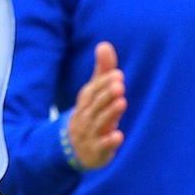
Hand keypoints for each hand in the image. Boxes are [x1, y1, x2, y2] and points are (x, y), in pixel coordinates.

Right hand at [66, 42, 125, 171]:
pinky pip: (102, 146)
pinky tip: (119, 136)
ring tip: (122, 102)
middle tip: (120, 85)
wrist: (71, 148)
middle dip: (107, 95)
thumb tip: (104, 44)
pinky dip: (109, 142)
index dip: (105, 83)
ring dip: (110, 113)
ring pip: (99, 122)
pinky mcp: (97, 151)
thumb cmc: (89, 115)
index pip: (93, 90)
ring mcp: (90, 134)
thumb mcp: (94, 94)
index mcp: (86, 102)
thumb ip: (102, 71)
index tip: (118, 74)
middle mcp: (86, 116)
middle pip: (96, 105)